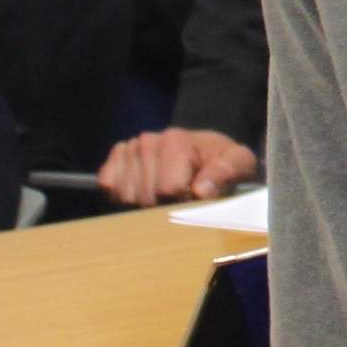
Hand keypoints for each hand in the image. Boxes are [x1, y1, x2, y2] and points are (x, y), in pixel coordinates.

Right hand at [98, 128, 259, 207]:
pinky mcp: (115, 159)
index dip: (182, 202)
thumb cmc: (220, 160)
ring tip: (163, 192)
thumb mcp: (238, 163)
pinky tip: (143, 188)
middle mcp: (147, 140)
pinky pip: (108, 186)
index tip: (195, 197)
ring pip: (125, 196)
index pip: (167, 189)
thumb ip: (226, 172)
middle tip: (179, 196)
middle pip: (145, 196)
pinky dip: (122, 195)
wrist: (204, 151)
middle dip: (163, 205)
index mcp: (176, 140)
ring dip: (144, 203)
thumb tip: (201, 191)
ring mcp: (129, 148)